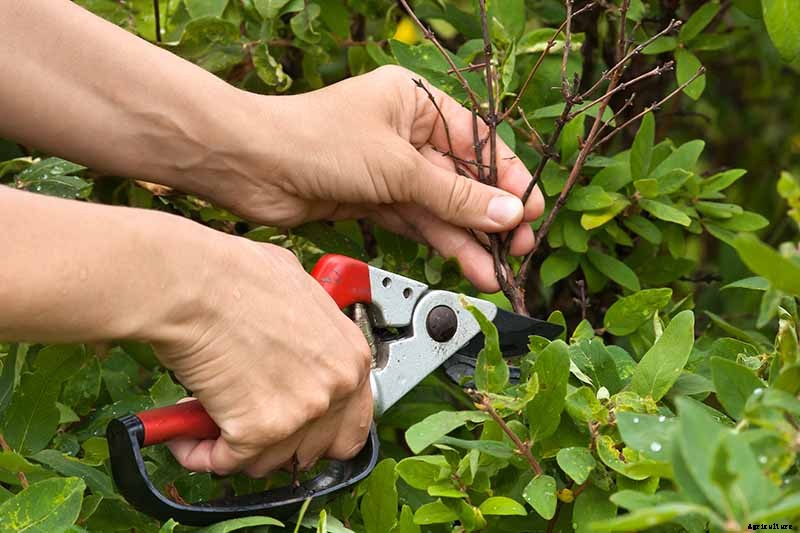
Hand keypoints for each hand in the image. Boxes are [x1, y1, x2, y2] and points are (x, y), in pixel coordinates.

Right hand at [152, 232, 371, 475]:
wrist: (192, 284)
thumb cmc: (235, 277)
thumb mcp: (298, 293)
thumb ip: (311, 331)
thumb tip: (299, 344)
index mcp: (351, 357)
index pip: (353, 425)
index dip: (317, 430)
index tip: (292, 429)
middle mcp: (335, 388)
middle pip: (312, 449)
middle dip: (277, 442)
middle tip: (247, 422)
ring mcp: (300, 412)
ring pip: (268, 461)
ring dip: (236, 448)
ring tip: (209, 420)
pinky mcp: (259, 431)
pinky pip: (225, 462)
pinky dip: (199, 453)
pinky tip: (184, 433)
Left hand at [221, 66, 543, 291]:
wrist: (250, 167)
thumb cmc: (315, 141)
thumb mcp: (398, 167)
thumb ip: (454, 196)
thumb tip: (508, 213)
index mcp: (416, 102)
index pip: (477, 142)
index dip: (507, 178)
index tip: (532, 209)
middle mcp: (405, 133)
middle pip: (461, 178)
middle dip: (490, 215)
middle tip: (519, 248)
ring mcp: (388, 168)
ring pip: (440, 206)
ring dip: (468, 238)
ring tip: (496, 270)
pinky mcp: (371, 198)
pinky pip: (416, 221)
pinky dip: (440, 242)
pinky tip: (466, 263)